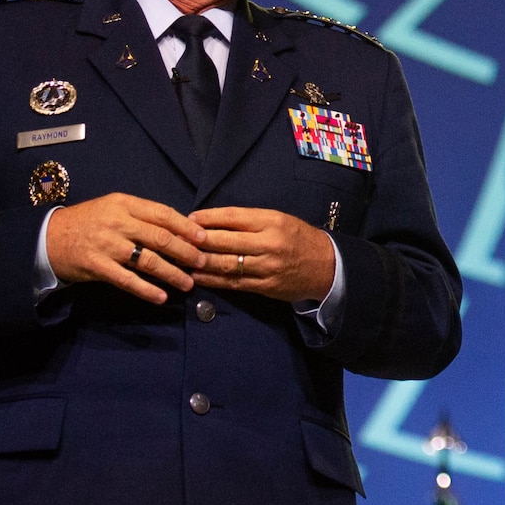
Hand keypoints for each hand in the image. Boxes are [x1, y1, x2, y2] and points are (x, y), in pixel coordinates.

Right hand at [45, 192, 208, 303]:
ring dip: (171, 273)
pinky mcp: (97, 266)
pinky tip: (161, 297)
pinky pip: (127, 280)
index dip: (186, 226)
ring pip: (147, 260)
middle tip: (202, 262)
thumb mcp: (113, 208)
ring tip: (187, 283)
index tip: (204, 238)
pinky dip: (146, 290)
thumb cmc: (87, 222)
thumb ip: (140, 215)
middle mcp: (117, 222)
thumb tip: (177, 227)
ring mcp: (106, 245)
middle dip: (185, 251)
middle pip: (160, 237)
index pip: (162, 213)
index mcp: (124, 204)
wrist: (48, 237)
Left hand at [186, 207, 335, 303]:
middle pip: (226, 241)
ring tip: (182, 258)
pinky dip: (213, 280)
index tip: (190, 218)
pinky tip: (198, 276)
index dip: (209, 218)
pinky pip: (234, 283)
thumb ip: (250, 221)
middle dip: (199, 240)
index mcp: (272, 222)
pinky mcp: (265, 287)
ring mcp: (267, 267)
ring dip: (202, 262)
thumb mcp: (279, 220)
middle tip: (179, 239)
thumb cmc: (298, 238)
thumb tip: (214, 221)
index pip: (234, 217)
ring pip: (227, 264)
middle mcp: (269, 243)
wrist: (326, 266)